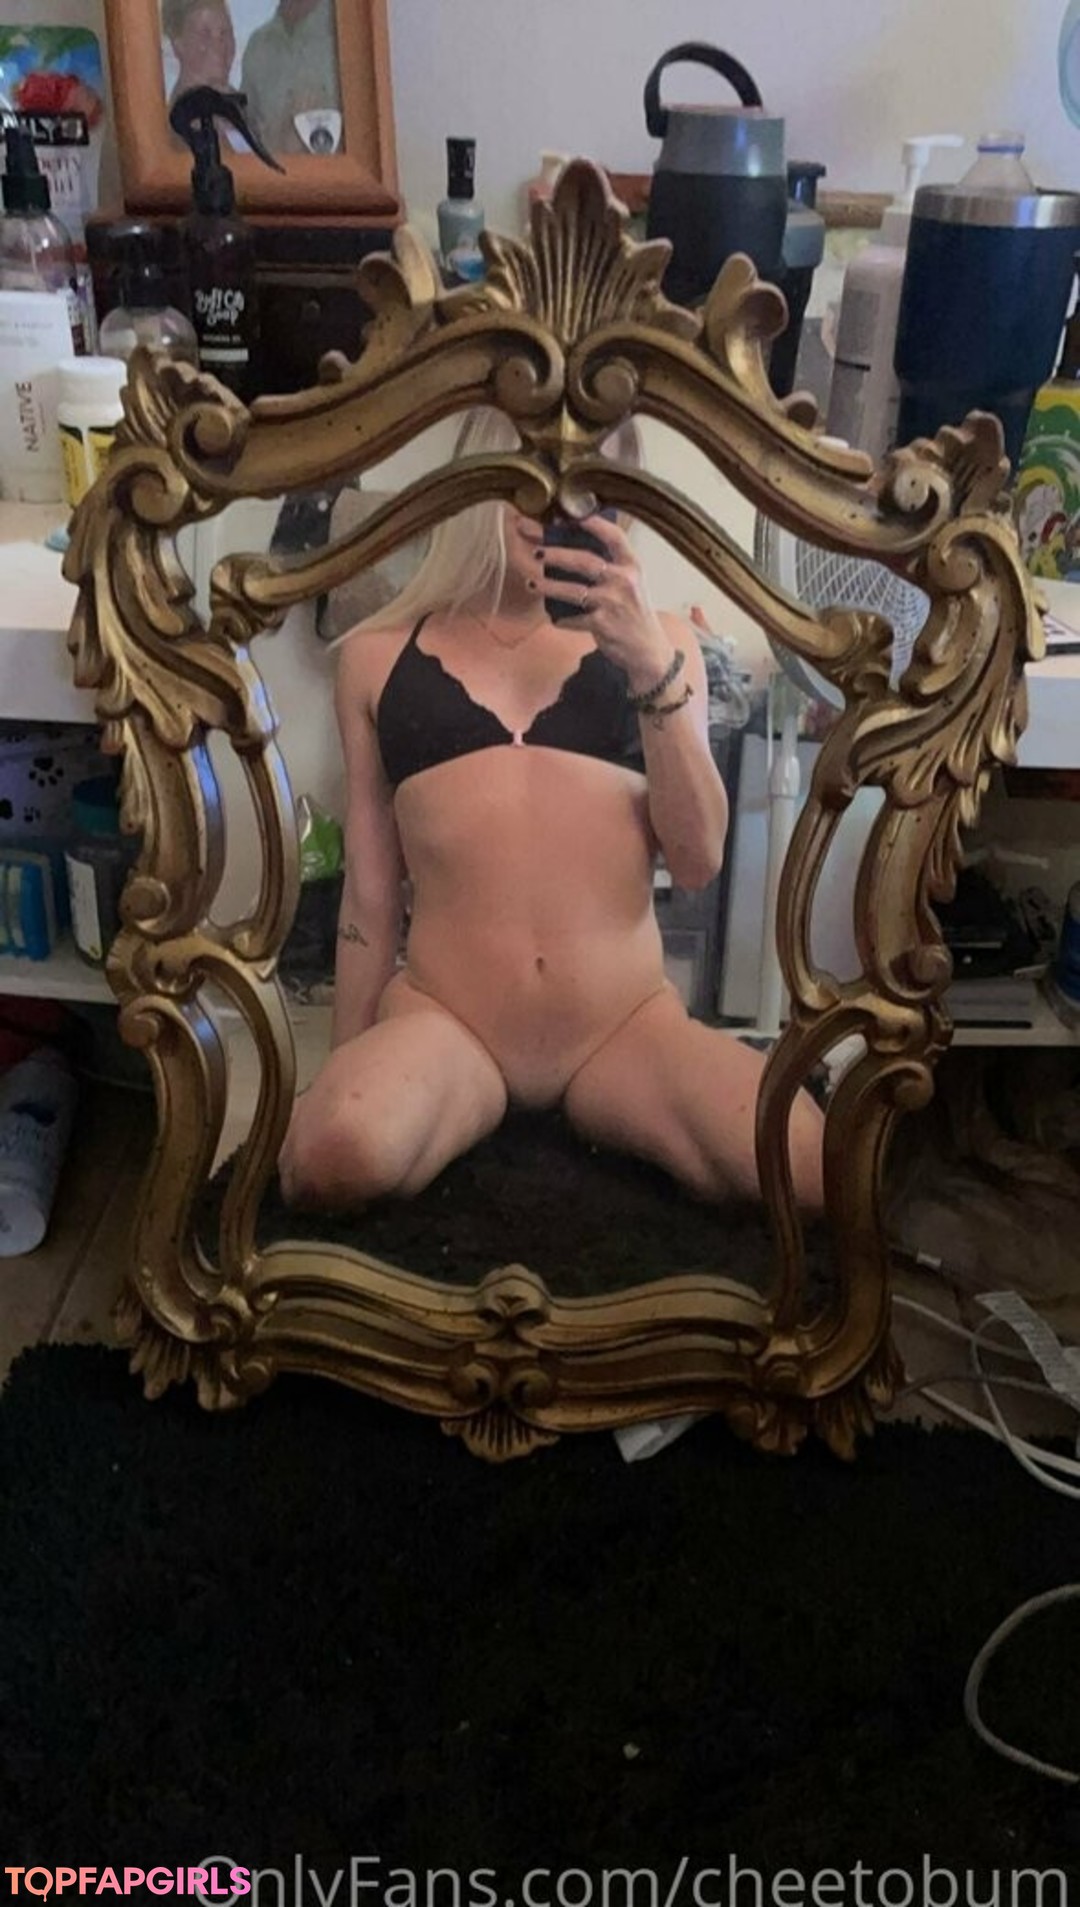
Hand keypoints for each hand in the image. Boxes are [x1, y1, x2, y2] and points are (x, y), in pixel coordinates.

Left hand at [541, 515, 675, 693]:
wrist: (648, 650)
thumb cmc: (634, 613)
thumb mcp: (631, 583)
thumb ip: (610, 565)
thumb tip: (572, 546)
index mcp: (631, 565)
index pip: (614, 536)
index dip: (592, 523)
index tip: (568, 514)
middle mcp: (624, 580)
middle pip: (584, 560)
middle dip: (556, 553)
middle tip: (536, 550)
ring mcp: (613, 603)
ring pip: (573, 590)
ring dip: (549, 586)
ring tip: (531, 583)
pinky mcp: (603, 625)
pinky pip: (573, 619)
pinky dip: (561, 619)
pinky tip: (553, 618)